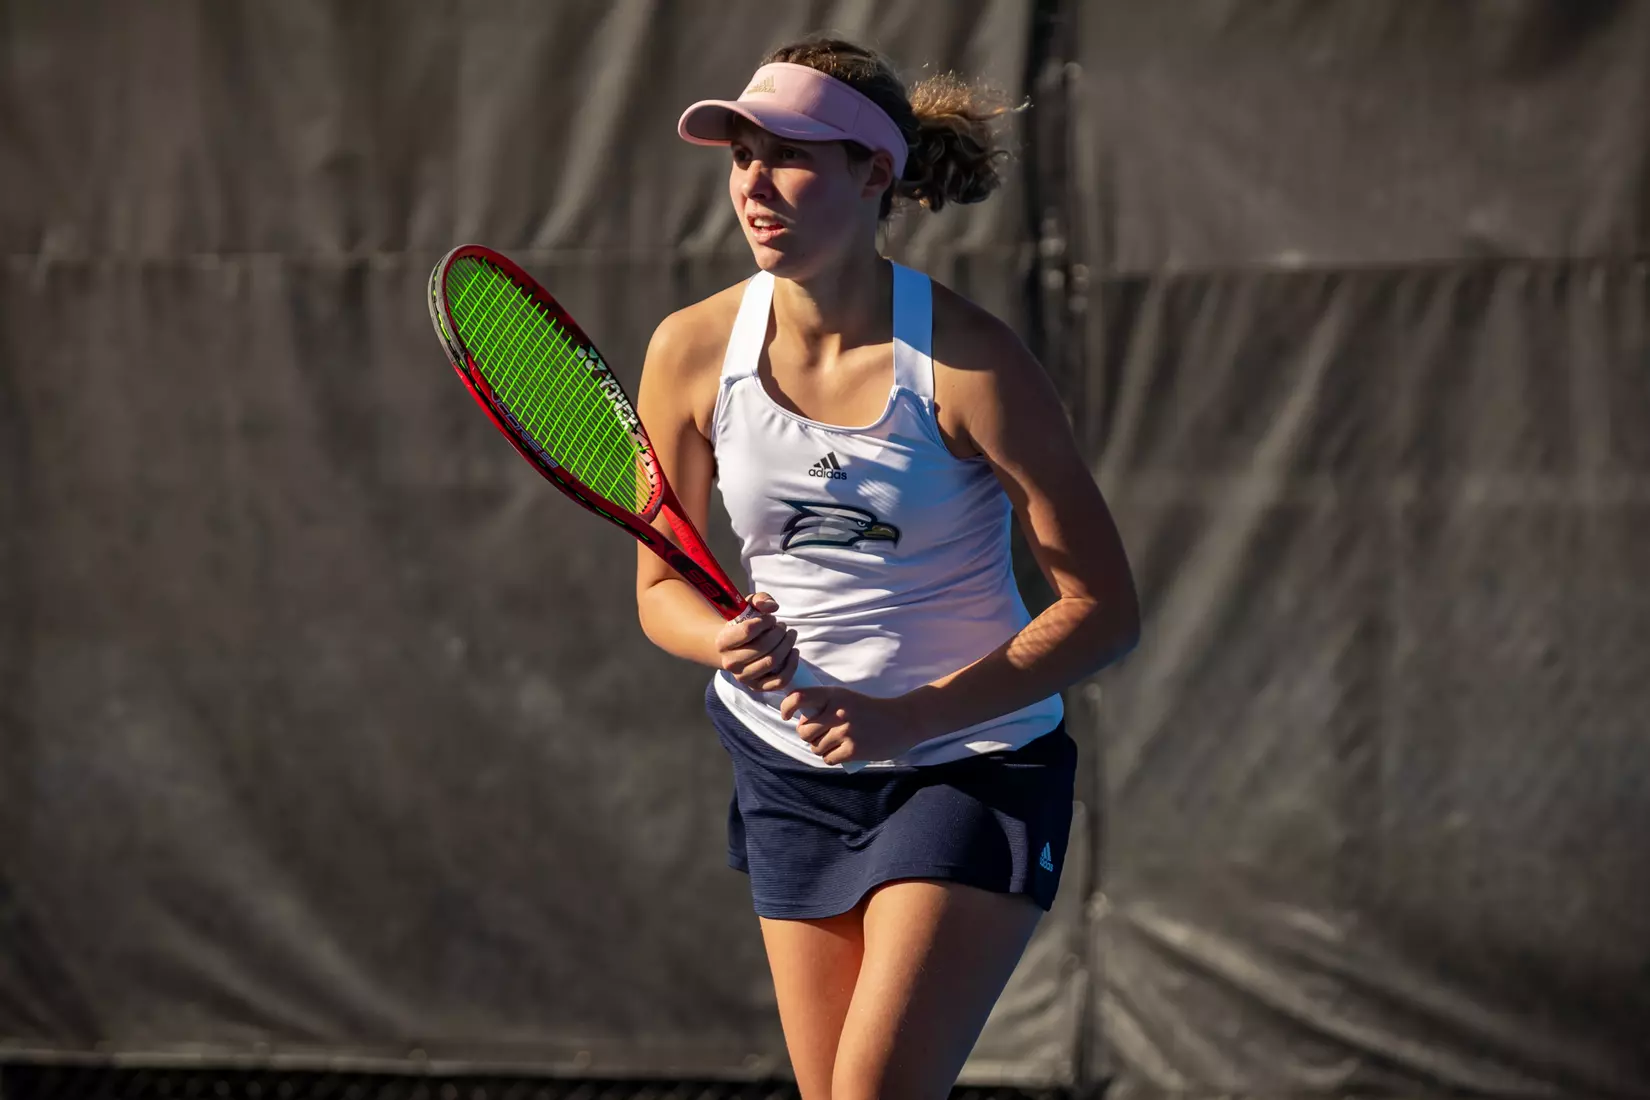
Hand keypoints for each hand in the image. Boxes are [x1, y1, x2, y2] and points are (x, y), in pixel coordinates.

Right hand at [714, 592, 799, 692]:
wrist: (735, 648)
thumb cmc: (743, 624)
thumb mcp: (748, 606)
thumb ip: (760, 600)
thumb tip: (772, 608)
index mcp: (722, 642)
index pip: (748, 631)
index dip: (765, 621)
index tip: (771, 618)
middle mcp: (730, 663)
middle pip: (764, 647)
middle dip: (779, 633)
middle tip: (783, 626)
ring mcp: (743, 677)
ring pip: (772, 662)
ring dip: (787, 645)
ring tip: (790, 635)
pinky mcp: (757, 687)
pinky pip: (779, 680)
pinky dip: (791, 665)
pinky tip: (794, 651)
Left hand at [778, 687, 925, 766]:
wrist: (902, 720)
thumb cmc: (870, 709)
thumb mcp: (847, 698)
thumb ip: (824, 704)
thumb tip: (801, 721)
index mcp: (834, 694)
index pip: (800, 697)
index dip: (787, 707)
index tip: (786, 715)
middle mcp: (837, 712)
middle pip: (804, 731)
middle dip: (809, 736)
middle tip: (822, 735)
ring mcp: (845, 732)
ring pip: (816, 748)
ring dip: (822, 749)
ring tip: (837, 743)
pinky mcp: (853, 750)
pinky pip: (828, 759)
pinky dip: (832, 758)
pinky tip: (843, 752)